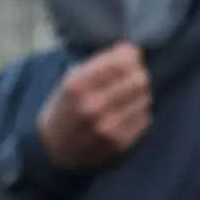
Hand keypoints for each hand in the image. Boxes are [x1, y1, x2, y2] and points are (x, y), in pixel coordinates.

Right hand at [35, 40, 152, 171]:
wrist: (54, 148)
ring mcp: (107, 127)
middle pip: (138, 79)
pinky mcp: (119, 143)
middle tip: (132, 76)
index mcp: (77, 86)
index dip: (130, 56)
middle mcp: (92, 107)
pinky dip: (139, 111)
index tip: (130, 56)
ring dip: (139, 93)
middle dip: (138, 74)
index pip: (121, 62)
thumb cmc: (66, 106)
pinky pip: (144, 118)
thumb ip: (101, 62)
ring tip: (126, 96)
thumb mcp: (72, 79)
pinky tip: (126, 113)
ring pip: (144, 98)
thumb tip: (132, 50)